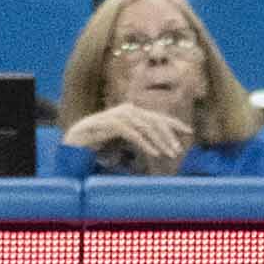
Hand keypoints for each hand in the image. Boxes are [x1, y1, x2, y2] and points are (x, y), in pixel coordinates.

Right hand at [65, 102, 187, 168]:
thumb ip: (137, 135)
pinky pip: (133, 133)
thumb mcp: (122, 136)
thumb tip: (156, 144)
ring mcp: (119, 115)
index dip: (174, 123)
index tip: (188, 132)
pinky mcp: (111, 124)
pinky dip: (145, 143)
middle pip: (154, 120)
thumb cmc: (99, 138)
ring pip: (146, 126)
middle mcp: (127, 109)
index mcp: (132, 111)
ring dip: (160, 140)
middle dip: (169, 135)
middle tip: (178, 150)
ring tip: (169, 154)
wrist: (75, 136)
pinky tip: (154, 153)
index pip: (157, 115)